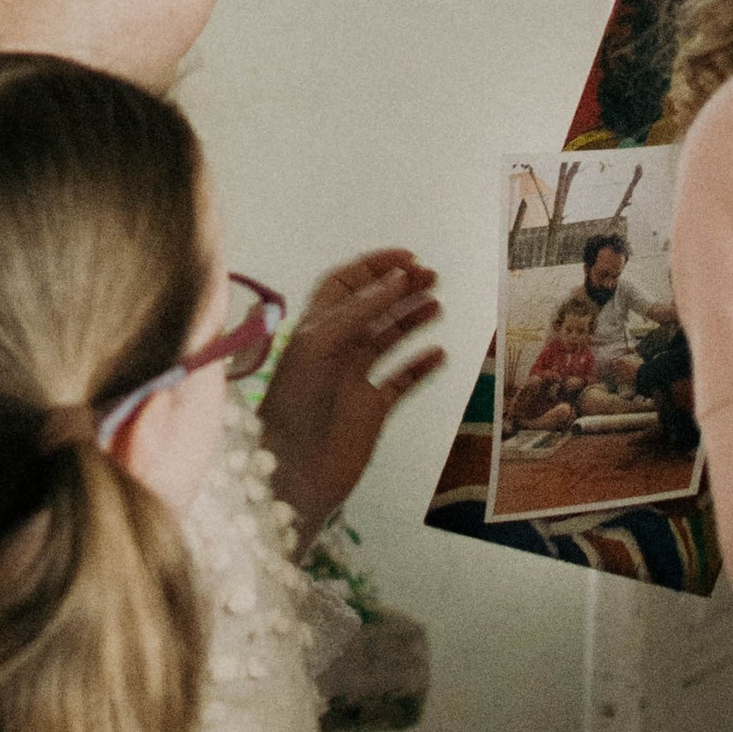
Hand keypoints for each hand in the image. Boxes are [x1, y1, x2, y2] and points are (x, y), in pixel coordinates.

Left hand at [257, 249, 445, 535]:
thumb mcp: (320, 345)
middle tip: (432, 276)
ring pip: (387, 339)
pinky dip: (420, 365)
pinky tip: (439, 354)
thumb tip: (397, 277)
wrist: (293, 473)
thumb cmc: (294, 406)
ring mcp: (354, 379)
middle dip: (401, 288)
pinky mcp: (371, 410)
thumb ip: (359, 310)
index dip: (374, 267)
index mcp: (314, 329)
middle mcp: (334, 350)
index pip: (344, 284)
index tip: (407, 258)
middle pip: (372, 307)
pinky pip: (401, 380)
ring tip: (436, 305)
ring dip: (411, 319)